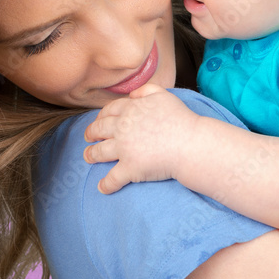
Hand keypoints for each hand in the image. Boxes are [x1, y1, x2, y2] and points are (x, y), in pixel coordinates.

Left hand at [84, 84, 200, 193]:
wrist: (190, 144)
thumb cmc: (181, 119)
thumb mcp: (164, 95)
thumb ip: (146, 90)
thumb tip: (132, 95)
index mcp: (130, 110)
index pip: (109, 111)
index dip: (101, 116)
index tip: (98, 120)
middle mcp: (122, 128)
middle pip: (99, 130)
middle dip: (90, 134)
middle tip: (88, 138)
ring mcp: (124, 149)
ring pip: (100, 152)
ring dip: (91, 155)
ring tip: (88, 157)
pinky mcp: (129, 168)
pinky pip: (112, 179)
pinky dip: (106, 184)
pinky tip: (102, 188)